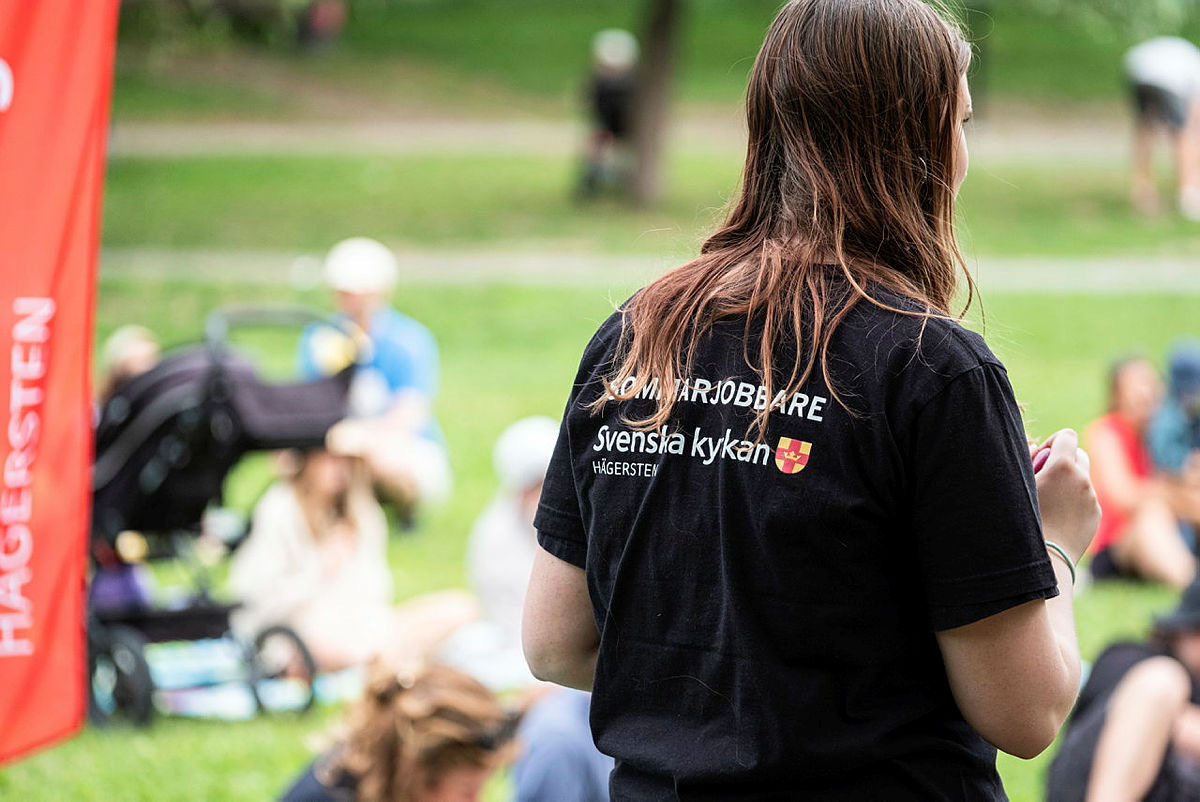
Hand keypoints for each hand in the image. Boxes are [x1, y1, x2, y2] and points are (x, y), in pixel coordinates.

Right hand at [1033, 429, 1100, 563]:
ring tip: (1049, 502)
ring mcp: (1092, 497)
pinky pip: (1086, 499)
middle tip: (1045, 477)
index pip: (1067, 436)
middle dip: (1063, 461)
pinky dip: (1074, 501)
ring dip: (1068, 483)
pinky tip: (1059, 517)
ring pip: (1082, 479)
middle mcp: (1082, 478)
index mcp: (1063, 465)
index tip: (1041, 457)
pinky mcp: (1096, 513)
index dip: (1052, 442)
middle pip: (1079, 454)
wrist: (1045, 555)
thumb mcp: (1019, 484)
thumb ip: (1028, 460)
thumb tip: (1035, 449)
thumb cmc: (1025, 517)